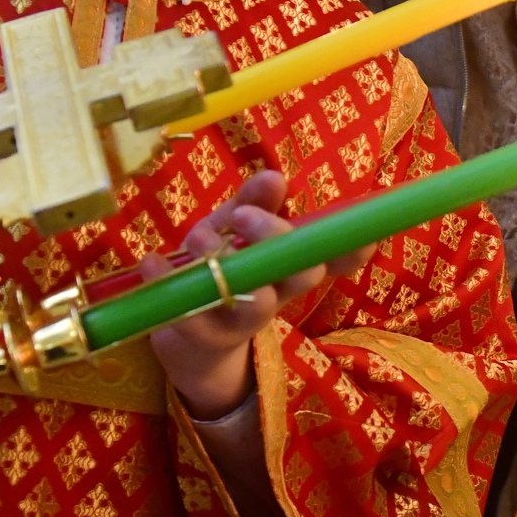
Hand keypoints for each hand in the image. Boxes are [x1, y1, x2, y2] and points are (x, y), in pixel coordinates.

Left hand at [146, 171, 373, 419]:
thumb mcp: (233, 230)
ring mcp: (243, 321)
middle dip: (278, 240)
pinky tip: (151, 261)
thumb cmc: (219, 271)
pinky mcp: (205, 338)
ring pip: (257, 303)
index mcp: (290, 267)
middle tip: (244, 216)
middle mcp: (278, 294)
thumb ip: (253, 203)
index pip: (334, 259)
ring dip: (227, 267)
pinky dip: (167, 283)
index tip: (365, 233)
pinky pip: (193, 317)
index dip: (353, 249)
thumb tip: (275, 177)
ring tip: (195, 240)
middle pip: (301, 275)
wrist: (186, 335)